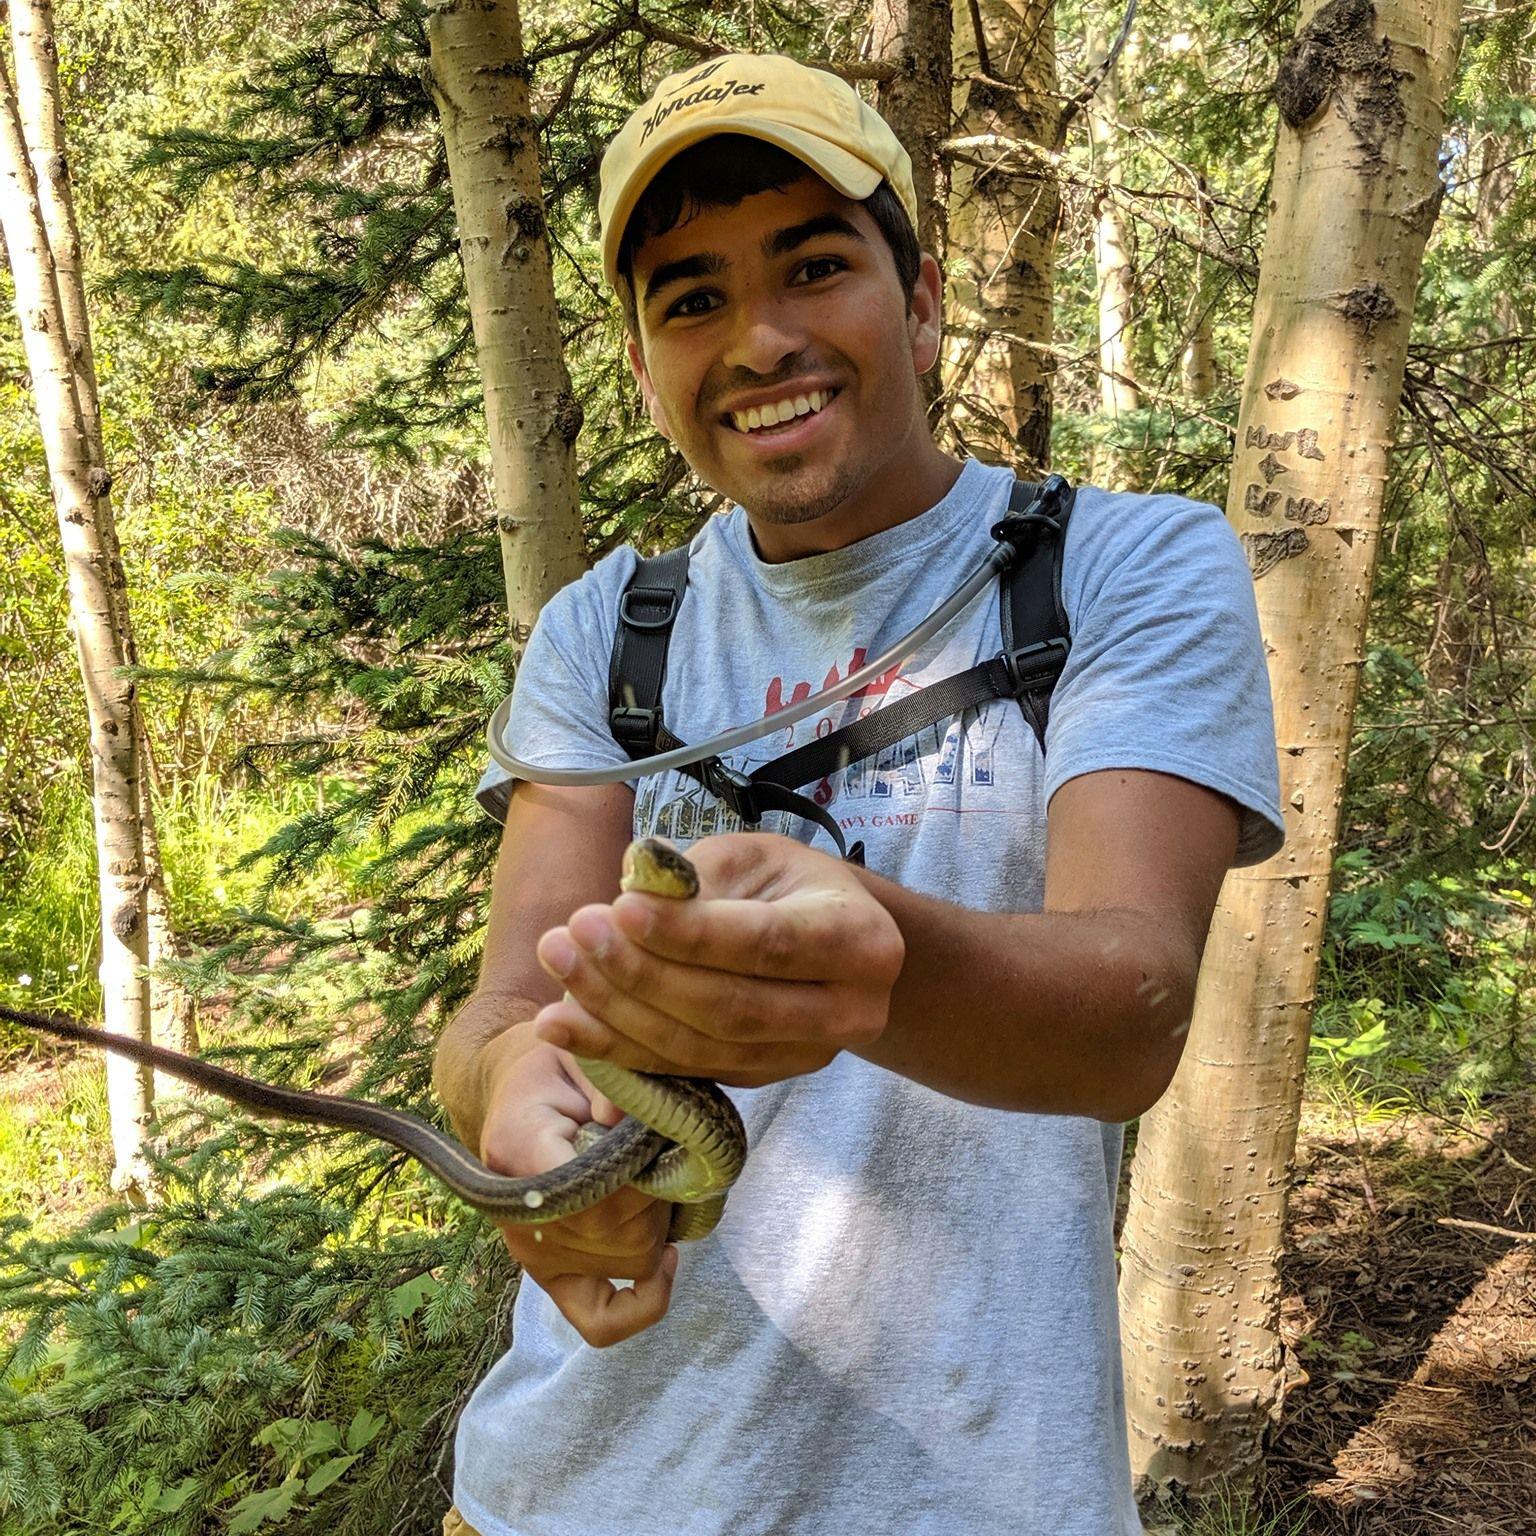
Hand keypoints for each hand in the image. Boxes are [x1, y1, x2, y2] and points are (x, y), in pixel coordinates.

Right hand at [477, 1027, 676, 1346]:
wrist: (519, 1090)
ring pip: (628, 1262)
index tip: (657, 1138)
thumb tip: (627, 1121)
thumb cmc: (558, 1066)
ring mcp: (531, 1251)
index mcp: (520, 1145)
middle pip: (621, 1230)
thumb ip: (607, 1080)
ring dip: (658, 1219)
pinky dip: (643, 1303)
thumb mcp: (582, 1054)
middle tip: (660, 1147)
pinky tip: (667, 1260)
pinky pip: (600, 1320)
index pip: (596, 1188)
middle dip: (659, 1189)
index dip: (643, 1172)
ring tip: (653, 1177)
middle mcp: (519, 1211)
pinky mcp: (549, 1274)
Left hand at [530, 832, 904, 1087]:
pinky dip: (618, 1049)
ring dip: (616, 1013)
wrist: (822, 939)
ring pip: (701, 1049)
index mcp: (861, 941)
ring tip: (559, 964)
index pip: (767, 943)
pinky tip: (563, 1022)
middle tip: (574, 934)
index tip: (619, 909)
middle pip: (732, 1008)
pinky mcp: (761, 1080)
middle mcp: (847, 1012)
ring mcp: (804, 1057)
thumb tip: (631, 891)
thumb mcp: (752, 857)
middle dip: (642, 975)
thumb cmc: (784, 885)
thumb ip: (697, 876)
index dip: (690, 933)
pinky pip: (682, 1072)